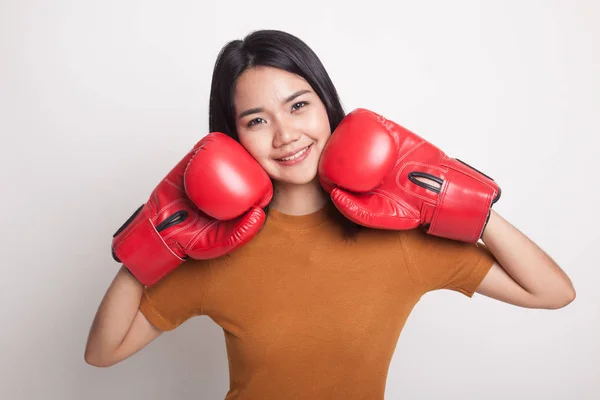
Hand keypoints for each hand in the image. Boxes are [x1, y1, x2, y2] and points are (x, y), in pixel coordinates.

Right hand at [111, 133, 271, 285]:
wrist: (159, 235)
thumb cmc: (189, 242)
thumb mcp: (220, 243)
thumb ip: (242, 233)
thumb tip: (260, 212)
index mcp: (230, 205)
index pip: (249, 189)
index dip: (260, 180)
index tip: (265, 173)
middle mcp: (219, 190)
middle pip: (236, 169)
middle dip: (246, 159)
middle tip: (252, 154)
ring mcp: (202, 178)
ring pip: (218, 159)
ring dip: (228, 148)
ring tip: (236, 144)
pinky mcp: (186, 170)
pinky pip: (197, 155)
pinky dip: (204, 147)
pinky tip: (212, 143)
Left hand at [318, 108, 499, 242]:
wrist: (440, 196)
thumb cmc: (410, 209)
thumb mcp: (378, 216)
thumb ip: (355, 210)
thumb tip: (333, 194)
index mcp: (364, 181)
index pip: (340, 171)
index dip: (327, 165)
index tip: (320, 162)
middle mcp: (372, 164)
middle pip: (347, 149)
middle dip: (335, 144)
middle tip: (327, 141)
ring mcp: (385, 149)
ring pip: (361, 134)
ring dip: (349, 128)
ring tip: (339, 127)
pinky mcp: (398, 137)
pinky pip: (381, 124)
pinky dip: (370, 119)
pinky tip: (359, 117)